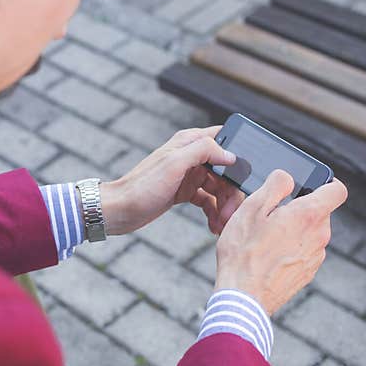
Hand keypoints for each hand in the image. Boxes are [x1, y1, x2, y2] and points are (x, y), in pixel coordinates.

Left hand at [101, 126, 244, 235]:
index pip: (225, 139)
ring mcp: (188, 175)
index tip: (245, 178)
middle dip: (232, 192)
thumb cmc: (142, 187)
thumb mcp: (173, 165)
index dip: (239, 156)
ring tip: (221, 224)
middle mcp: (191, 156)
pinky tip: (214, 226)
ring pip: (219, 187)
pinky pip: (208, 200)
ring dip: (224, 206)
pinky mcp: (184, 191)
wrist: (120, 211)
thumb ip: (202, 151)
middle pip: (226, 170)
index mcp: (189, 142)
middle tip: (230, 214)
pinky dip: (214, 212)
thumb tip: (230, 153)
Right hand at [215, 169, 347, 315]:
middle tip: (268, 216)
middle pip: (318, 211)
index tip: (307, 186)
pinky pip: (303, 251)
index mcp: (309, 215)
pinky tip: (267, 256)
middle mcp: (319, 235)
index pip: (337, 190)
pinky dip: (289, 249)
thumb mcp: (252, 208)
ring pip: (309, 232)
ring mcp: (315, 256)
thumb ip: (275, 185)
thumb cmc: (244, 253)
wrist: (243, 297)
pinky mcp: (307, 273)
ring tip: (263, 239)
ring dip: (292, 230)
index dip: (325, 183)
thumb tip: (287, 176)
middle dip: (297, 209)